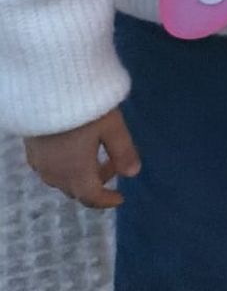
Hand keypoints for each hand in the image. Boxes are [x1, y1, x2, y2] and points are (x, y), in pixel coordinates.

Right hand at [25, 107, 140, 208]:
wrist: (44, 89)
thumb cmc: (83, 108)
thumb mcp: (111, 127)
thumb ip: (123, 151)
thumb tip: (133, 173)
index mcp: (76, 174)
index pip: (91, 197)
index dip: (106, 201)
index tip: (120, 198)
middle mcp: (54, 174)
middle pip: (76, 189)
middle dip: (96, 184)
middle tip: (113, 167)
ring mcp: (39, 163)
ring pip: (61, 179)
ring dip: (80, 175)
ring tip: (96, 155)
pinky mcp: (30, 149)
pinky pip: (49, 168)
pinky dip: (65, 166)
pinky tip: (73, 149)